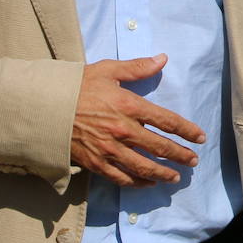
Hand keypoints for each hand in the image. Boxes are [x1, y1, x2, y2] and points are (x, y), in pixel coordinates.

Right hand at [71, 55, 205, 187]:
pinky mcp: (95, 162)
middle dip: (180, 155)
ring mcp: (108, 149)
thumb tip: (162, 59)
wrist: (43, 106)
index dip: (187, 131)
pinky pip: (120, 177)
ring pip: (143, 167)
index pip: (167, 121)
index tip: (200, 137)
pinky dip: (137, 182)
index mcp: (129, 106)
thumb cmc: (76, 86)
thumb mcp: (107, 70)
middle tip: (194, 161)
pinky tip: (147, 183)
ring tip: (176, 177)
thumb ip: (137, 67)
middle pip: (159, 147)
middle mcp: (122, 130)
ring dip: (163, 173)